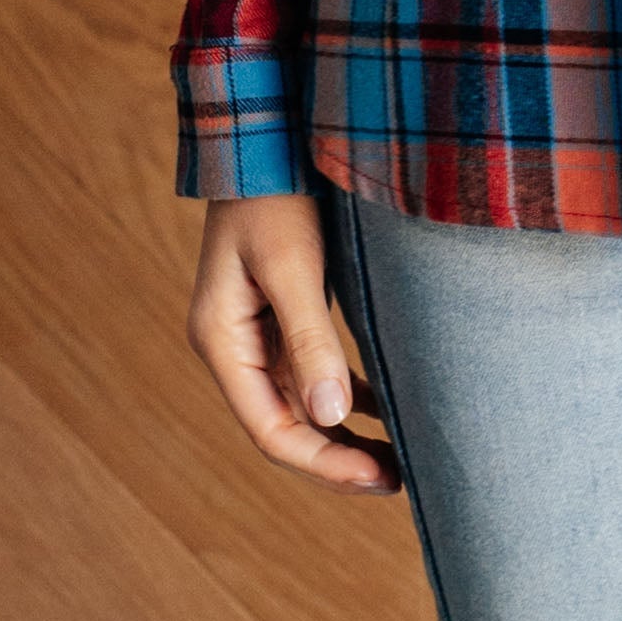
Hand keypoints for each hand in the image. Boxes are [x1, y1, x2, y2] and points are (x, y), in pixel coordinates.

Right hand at [187, 186, 400, 494]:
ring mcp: (255, 335)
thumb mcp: (294, 266)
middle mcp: (234, 348)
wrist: (265, 141)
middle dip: (338, 459)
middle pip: (285, 427)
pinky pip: (313, 376)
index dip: (323, 463)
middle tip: (398, 480)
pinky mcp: (280, 318)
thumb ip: (312, 340)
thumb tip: (331, 417)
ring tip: (399, 459)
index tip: (378, 478)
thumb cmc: (274, 196)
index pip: (270, 430)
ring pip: (302, 406)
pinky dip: (347, 399)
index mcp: (222, 342)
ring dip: (344, 435)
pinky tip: (386, 411)